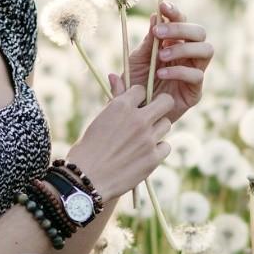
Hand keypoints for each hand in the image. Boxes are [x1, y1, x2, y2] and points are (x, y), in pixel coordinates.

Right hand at [69, 80, 177, 201]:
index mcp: (121, 106)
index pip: (141, 90)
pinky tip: (144, 154)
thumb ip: (114, 98)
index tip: (134, 106)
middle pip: (165, 101)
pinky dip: (157, 149)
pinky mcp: (153, 158)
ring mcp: (148, 139)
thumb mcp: (100, 119)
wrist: (86, 179)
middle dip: (160, 105)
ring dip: (157, 129)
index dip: (138, 98)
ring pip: (166, 124)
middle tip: (153, 114)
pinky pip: (166, 146)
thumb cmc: (88, 148)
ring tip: (142, 139)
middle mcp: (138, 119)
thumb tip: (115, 75)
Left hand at [125, 1, 210, 123]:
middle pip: (200, 32)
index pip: (181, 22)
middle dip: (181, 29)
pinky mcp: (194, 91)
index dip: (175, 12)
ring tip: (161, 56)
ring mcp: (194, 72)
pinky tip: (161, 75)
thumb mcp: (136, 61)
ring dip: (184, 49)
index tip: (162, 6)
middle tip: (159, 34)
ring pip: (206, 50)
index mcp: (174, 44)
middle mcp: (188, 55)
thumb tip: (156, 16)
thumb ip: (147, 42)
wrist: (134, 115)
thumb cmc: (135, 86)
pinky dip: (179, 72)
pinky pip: (197, 76)